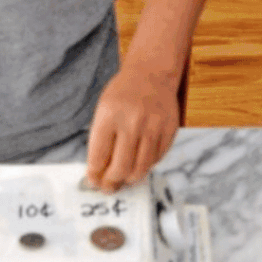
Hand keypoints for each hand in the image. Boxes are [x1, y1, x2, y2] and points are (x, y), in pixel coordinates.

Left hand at [86, 67, 179, 191]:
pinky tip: (139, 162)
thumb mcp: (103, 109)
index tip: (93, 181)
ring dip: (130, 178)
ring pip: (141, 168)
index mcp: (109, 116)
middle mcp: (132, 122)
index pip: (99, 156)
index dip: (95, 174)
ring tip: (124, 178)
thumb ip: (101, 139)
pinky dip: (146, 165)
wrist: (151, 74)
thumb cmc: (123, 93)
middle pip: (121, 167)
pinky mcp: (169, 131)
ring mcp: (153, 127)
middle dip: (112, 183)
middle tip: (108, 187)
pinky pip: (156, 159)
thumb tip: (99, 171)